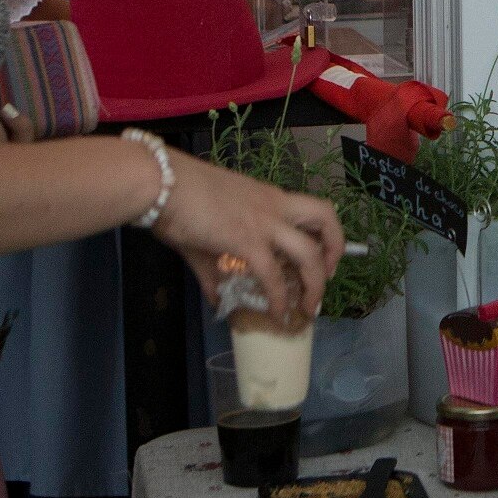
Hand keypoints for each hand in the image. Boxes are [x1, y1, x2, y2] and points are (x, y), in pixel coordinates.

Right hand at [149, 151, 343, 326]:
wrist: (161, 182)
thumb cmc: (179, 196)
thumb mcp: (206, 231)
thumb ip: (215, 268)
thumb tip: (217, 297)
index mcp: (269, 198)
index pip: (314, 209)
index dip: (327, 234)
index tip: (323, 258)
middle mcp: (275, 207)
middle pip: (326, 220)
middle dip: (336, 252)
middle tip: (326, 280)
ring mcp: (264, 223)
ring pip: (309, 253)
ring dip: (315, 285)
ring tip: (308, 308)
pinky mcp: (246, 241)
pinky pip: (272, 276)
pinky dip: (278, 299)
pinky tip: (277, 315)